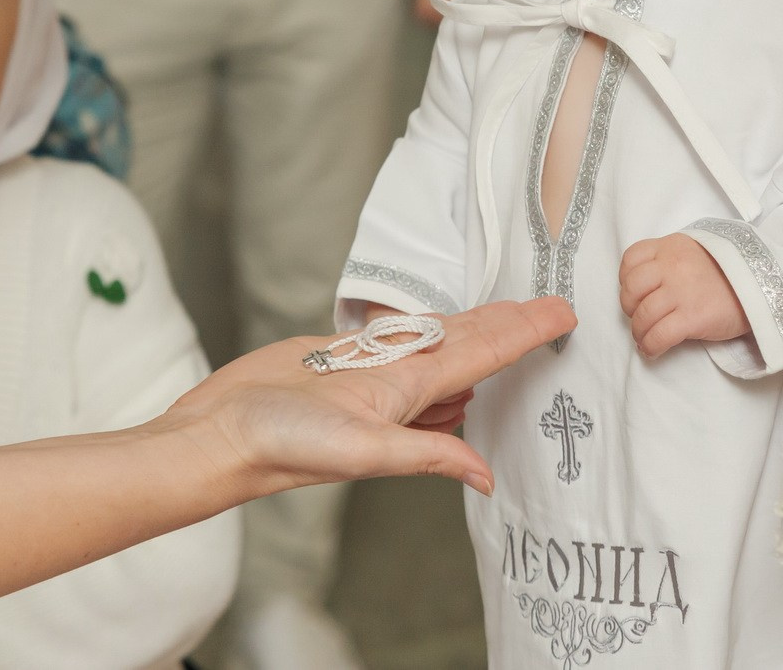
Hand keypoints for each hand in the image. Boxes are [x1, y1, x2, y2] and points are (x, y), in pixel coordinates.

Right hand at [171, 298, 574, 498]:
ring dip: (475, 325)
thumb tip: (487, 479)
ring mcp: (366, 371)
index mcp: (407, 396)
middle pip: (467, 344)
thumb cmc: (280, 446)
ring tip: (509, 311)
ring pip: (432, 339)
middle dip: (512, 326)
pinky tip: (435, 327)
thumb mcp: (360, 452)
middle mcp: (395, 384)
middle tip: (554, 304)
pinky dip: (421, 329)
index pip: (482, 357)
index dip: (523, 335)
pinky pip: (391, 338)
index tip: (563, 315)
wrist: (219, 436)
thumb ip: (424, 456)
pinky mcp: (334, 357)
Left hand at [618, 234, 748, 357]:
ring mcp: (681, 291)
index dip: (625, 279)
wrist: (764, 285)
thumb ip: (673, 259)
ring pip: (643, 315)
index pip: (632, 258)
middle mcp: (672, 266)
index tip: (634, 293)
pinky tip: (652, 351)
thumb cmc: (732, 271)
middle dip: (629, 307)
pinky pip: (659, 335)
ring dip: (639, 332)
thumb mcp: (698, 250)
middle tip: (640, 318)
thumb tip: (648, 287)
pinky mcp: (693, 317)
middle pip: (632, 288)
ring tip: (644, 339)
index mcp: (672, 246)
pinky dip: (650, 346)